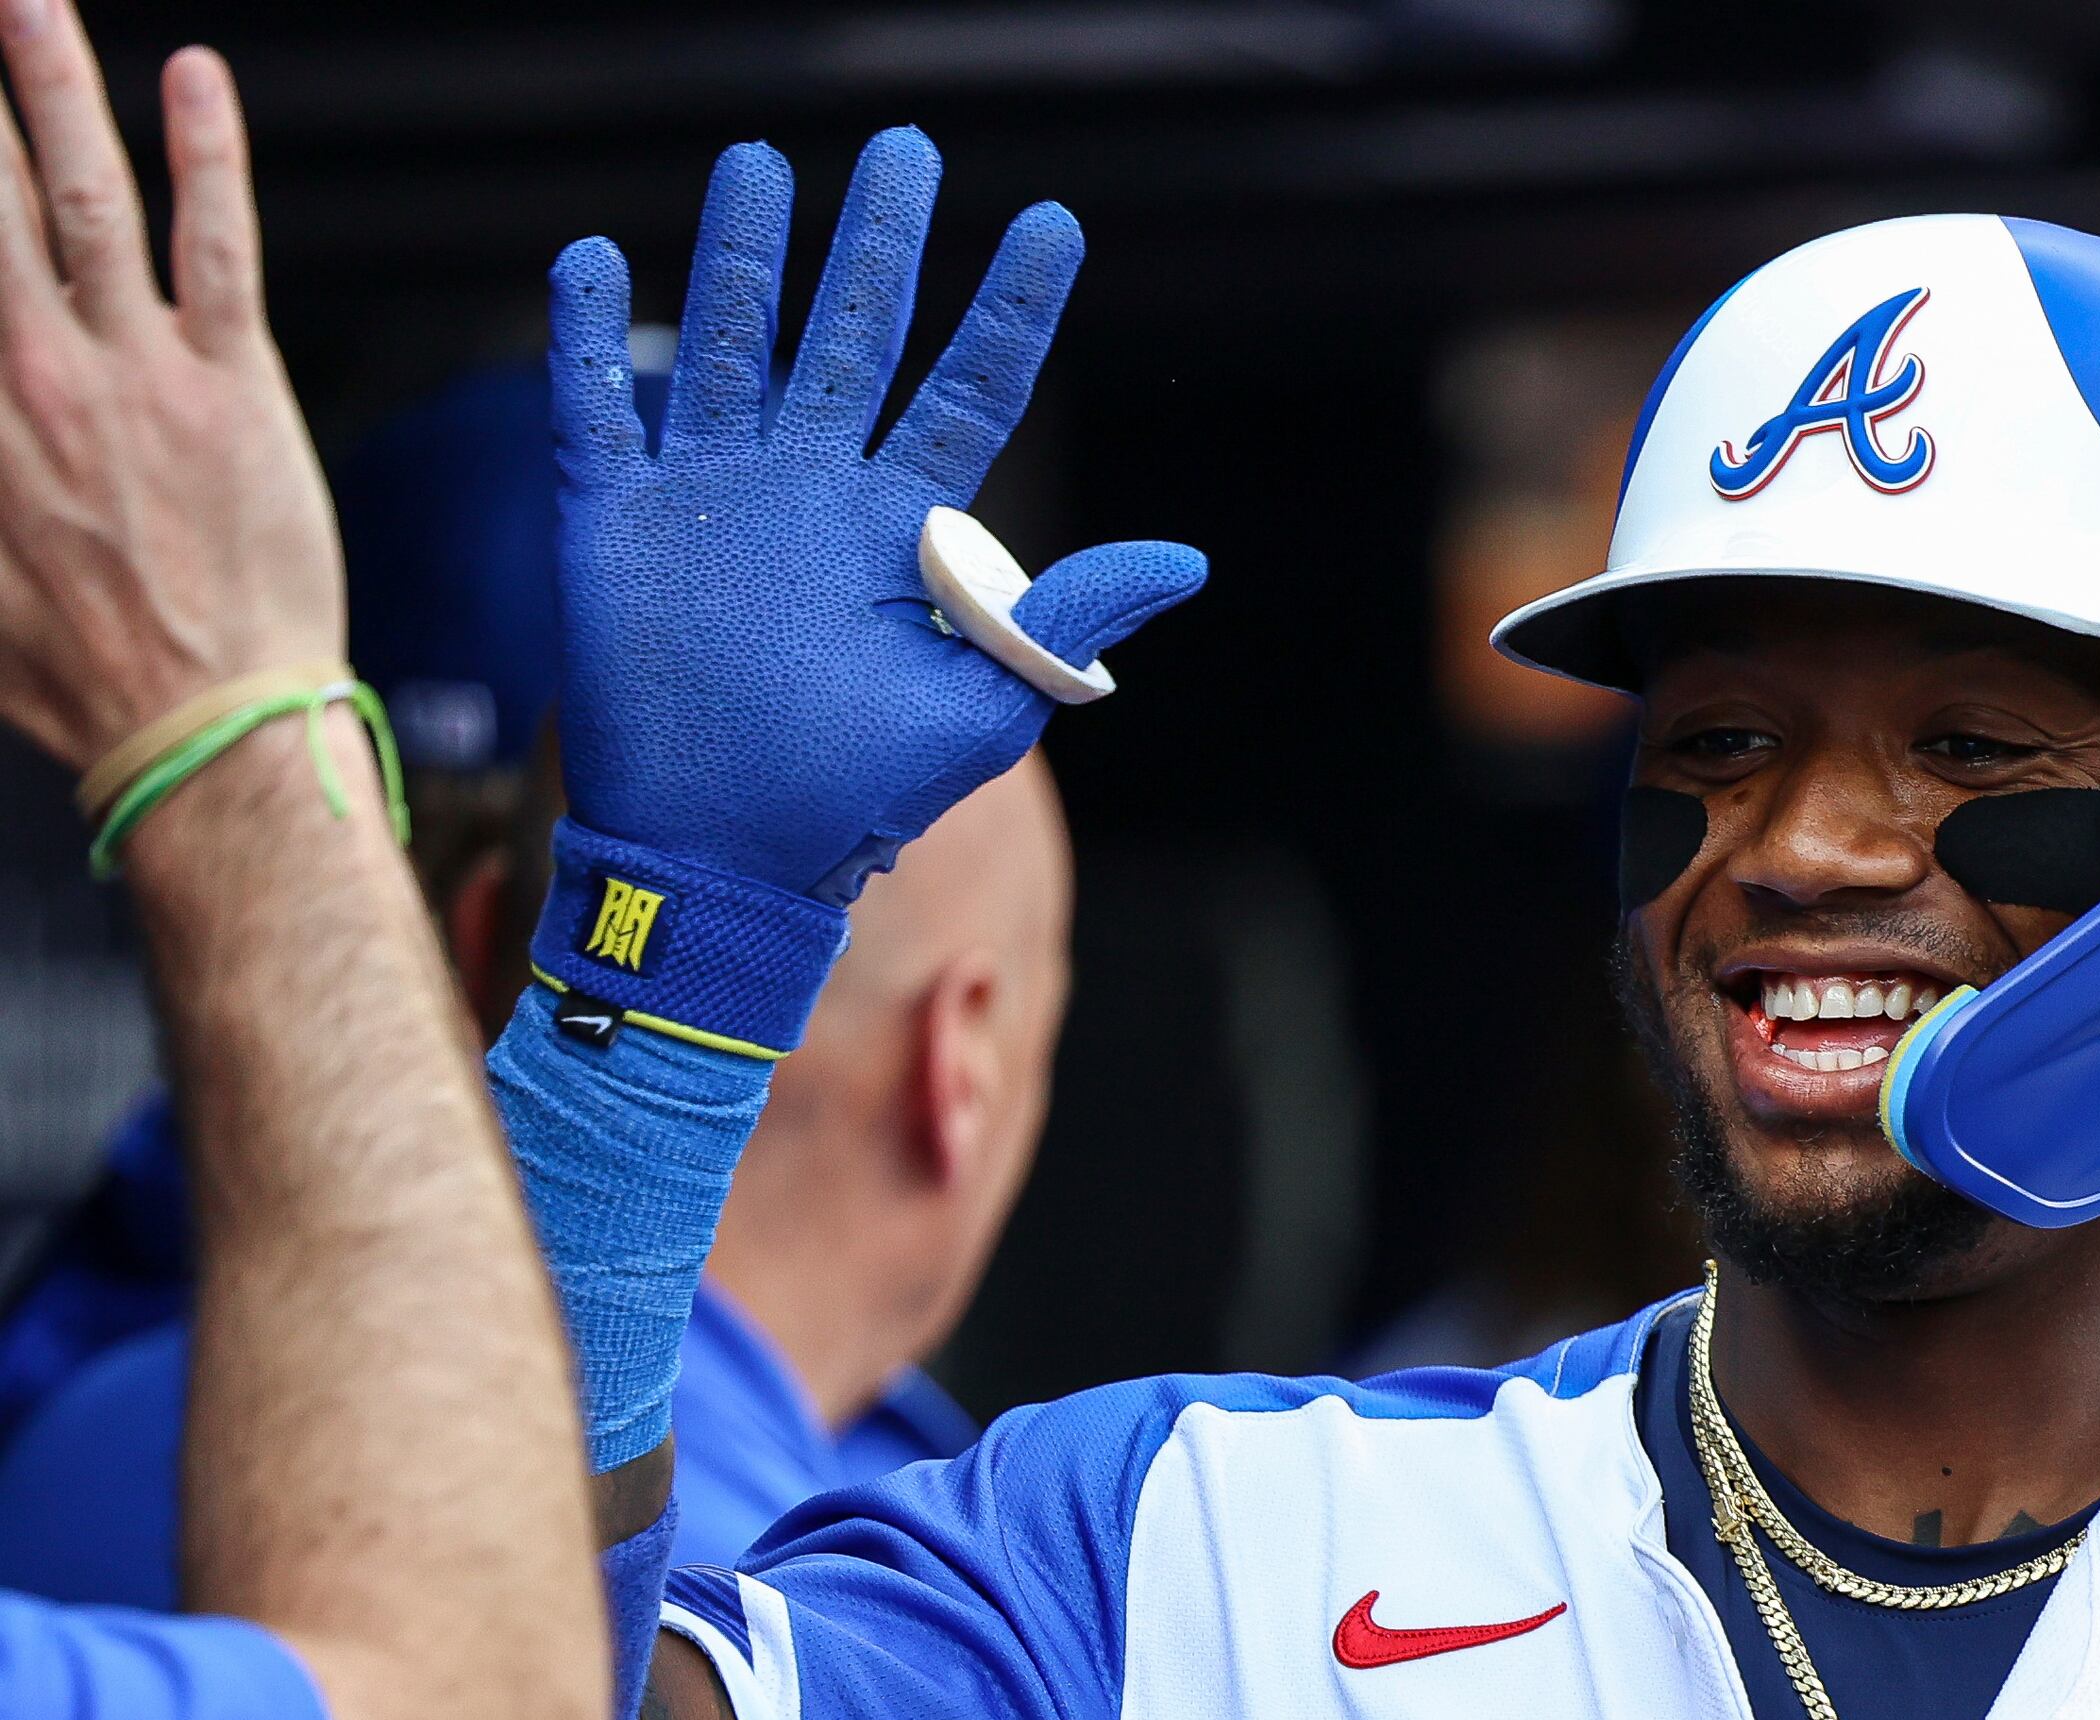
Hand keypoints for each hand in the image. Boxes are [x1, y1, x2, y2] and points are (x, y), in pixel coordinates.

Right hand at [0, 14, 339, 768]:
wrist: (202, 727)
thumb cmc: (85, 676)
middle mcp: (30, 373)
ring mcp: (133, 370)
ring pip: (81, 193)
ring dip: (49, 86)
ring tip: (29, 4)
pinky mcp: (232, 385)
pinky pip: (217, 245)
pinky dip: (206, 154)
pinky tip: (192, 79)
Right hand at [552, 127, 1203, 902]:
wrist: (726, 863)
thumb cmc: (856, 799)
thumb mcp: (983, 708)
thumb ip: (1066, 622)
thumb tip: (1185, 561)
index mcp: (902, 527)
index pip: (970, 389)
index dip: (1011, 310)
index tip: (1055, 228)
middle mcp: (811, 490)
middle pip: (853, 333)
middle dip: (877, 242)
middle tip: (904, 150)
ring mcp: (712, 498)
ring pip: (732, 343)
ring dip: (742, 256)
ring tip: (758, 165)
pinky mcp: (615, 524)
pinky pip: (595, 411)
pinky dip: (587, 339)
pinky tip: (591, 258)